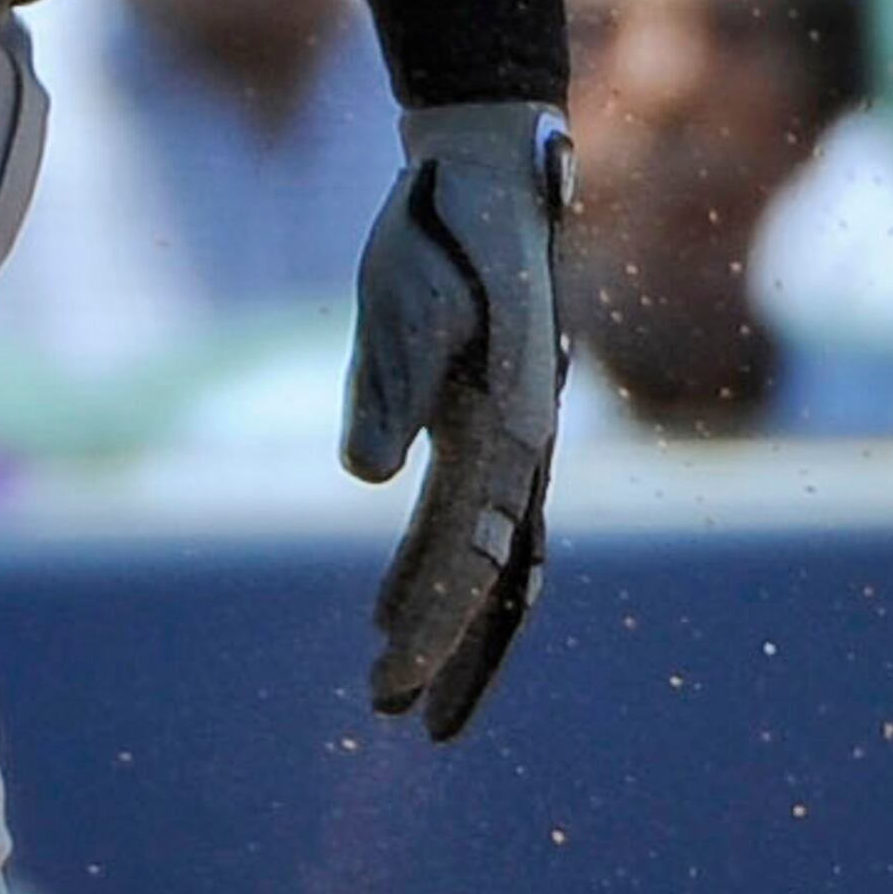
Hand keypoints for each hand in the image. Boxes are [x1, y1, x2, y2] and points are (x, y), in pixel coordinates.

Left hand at [340, 98, 571, 742]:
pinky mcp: (491, 427)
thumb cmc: (442, 233)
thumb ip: (389, 390)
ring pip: (497, 561)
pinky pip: (475, 523)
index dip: (434, 621)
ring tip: (404, 696)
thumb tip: (367, 477)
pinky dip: (437, 574)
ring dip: (455, 631)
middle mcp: (526, 446)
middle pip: (500, 577)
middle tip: (399, 718)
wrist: (483, 175)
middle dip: (454, 653)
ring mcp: (516, 440)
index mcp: (512, 426)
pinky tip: (384, 608)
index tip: (391, 679)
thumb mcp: (403, 302)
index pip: (473, 552)